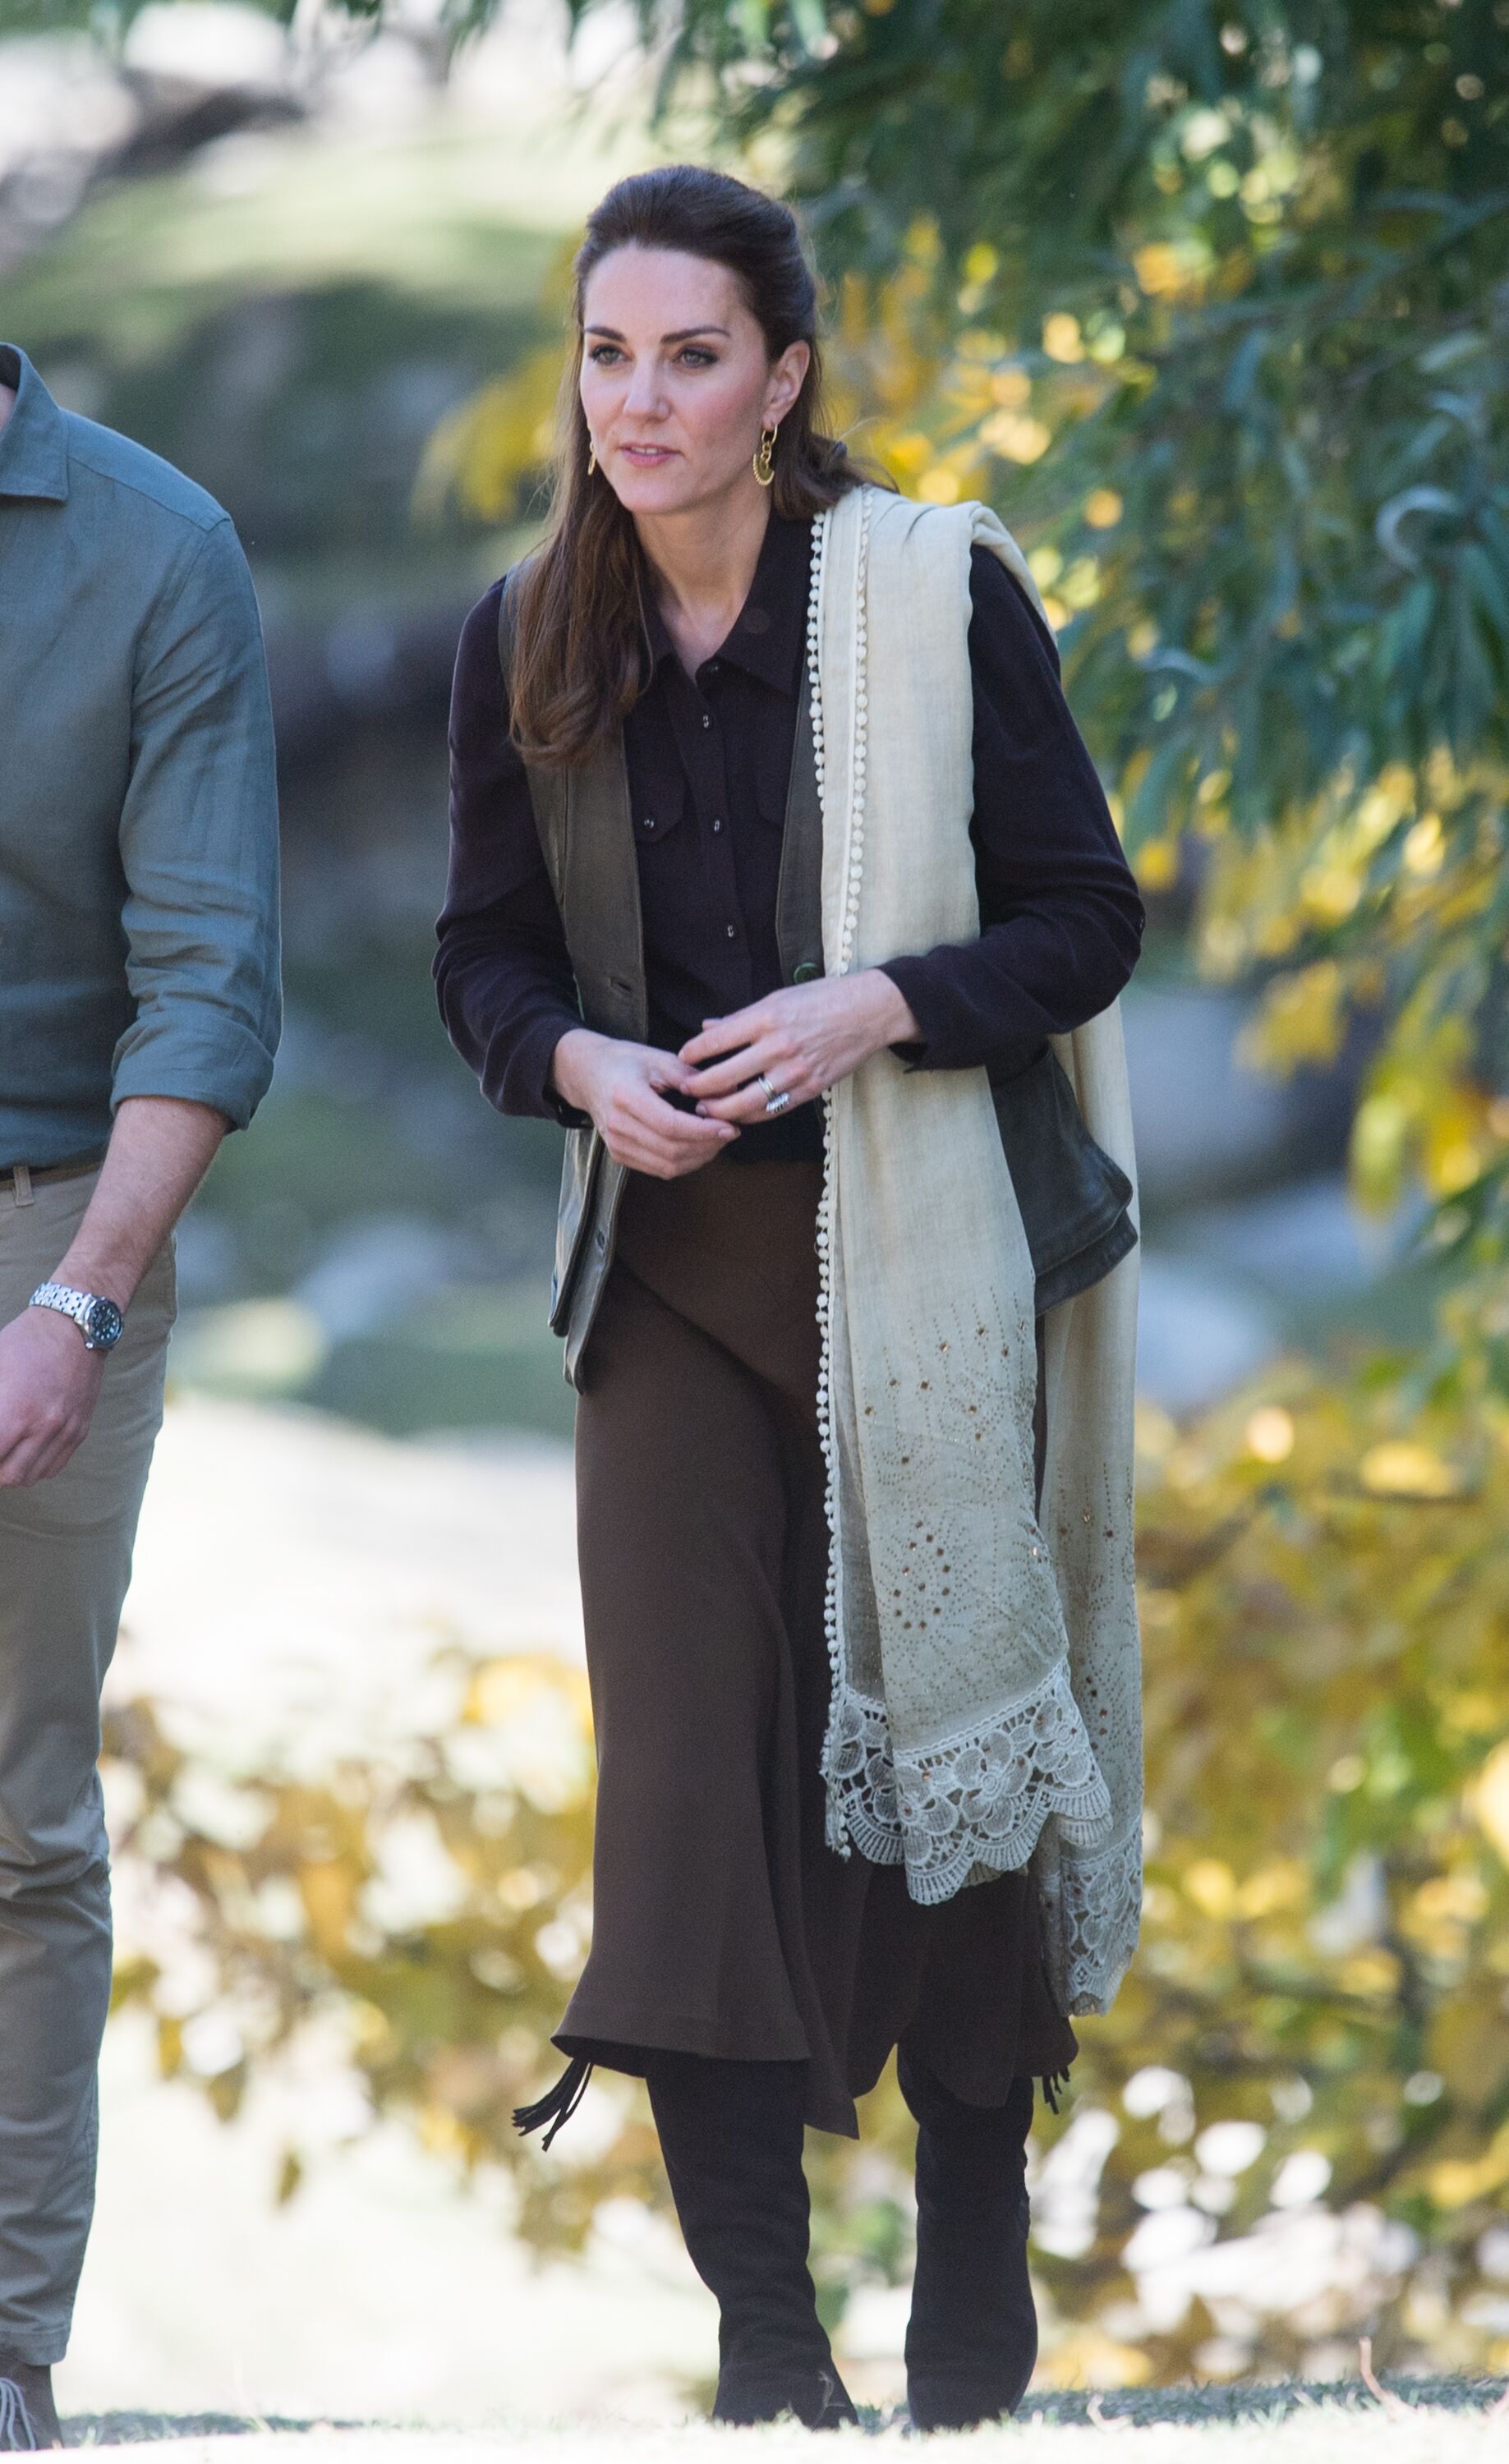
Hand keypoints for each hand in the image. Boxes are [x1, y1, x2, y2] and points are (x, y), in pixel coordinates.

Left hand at [0, 1305, 106, 1486]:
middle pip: (8, 1475)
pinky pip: (54, 1466)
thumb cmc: (26, 1340)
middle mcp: (45, 1424)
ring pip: (31, 1476)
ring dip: (11, 1470)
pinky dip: (35, 1466)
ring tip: (3, 1452)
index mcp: (18, 1408)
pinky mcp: (80, 1429)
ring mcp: (66, 1429)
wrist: (77, 1325)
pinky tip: (24, 1450)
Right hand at [551, 1028, 739, 1178]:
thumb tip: (728, 1092)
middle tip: (729, 1132)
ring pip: (668, 1166)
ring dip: (699, 1157)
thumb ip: (692, 1077)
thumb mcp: (658, 1058)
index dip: (704, 1131)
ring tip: (716, 1140)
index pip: (671, 1126)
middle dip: (707, 1145)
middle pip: (672, 1150)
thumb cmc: (623, 1062)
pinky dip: (684, 1163)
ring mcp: (616, 1144)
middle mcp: (618, 1125)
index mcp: (626, 1096)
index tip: (729, 1127)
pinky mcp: (619, 1155)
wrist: (587, 1074)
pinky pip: (659, 1169)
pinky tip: (698, 1147)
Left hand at [678, 971, 919, 1125]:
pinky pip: (773, 1108)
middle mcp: (779, 1046)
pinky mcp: (811, 1088)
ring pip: (746, 1101)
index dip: (693, 1053)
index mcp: (767, 1017)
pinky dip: (751, 1115)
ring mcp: (796, 1070)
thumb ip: (741, 1018)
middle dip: (699, 1087)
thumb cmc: (822, 998)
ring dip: (720, 1109)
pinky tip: (737, 1114)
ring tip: (705, 1109)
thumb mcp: (779, 998)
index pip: (717, 1041)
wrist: (869, 1011)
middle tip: (685, 1090)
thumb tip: (707, 1029)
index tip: (683, 1058)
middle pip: (725, 1077)